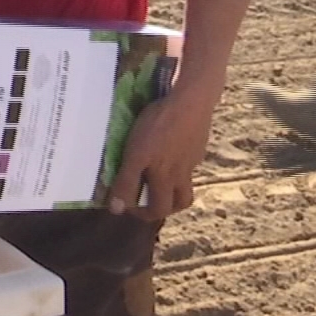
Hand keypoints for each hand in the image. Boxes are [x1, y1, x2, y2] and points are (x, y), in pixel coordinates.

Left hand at [105, 81, 217, 219]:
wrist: (190, 102)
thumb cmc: (158, 125)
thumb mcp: (135, 154)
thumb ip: (127, 181)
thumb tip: (117, 209)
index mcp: (163, 177)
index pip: (157, 209)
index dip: (142, 213)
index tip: (127, 207)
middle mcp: (180, 173)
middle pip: (178, 204)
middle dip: (160, 208)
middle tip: (144, 202)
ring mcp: (192, 160)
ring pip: (187, 187)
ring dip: (173, 193)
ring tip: (159, 186)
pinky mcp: (198, 146)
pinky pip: (189, 164)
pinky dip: (179, 167)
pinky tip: (169, 153)